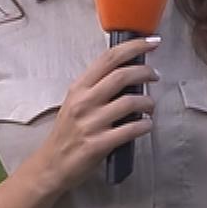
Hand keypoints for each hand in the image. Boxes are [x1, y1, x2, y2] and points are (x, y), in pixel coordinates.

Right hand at [32, 35, 158, 189]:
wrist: (51, 165)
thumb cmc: (67, 134)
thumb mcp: (75, 103)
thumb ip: (97, 88)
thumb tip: (128, 73)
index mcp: (79, 87)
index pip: (109, 58)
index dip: (134, 46)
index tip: (151, 42)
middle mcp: (84, 102)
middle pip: (122, 75)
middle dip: (145, 72)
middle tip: (155, 75)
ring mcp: (91, 123)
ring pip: (130, 102)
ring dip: (148, 102)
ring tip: (150, 106)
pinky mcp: (98, 144)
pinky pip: (131, 129)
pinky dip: (145, 125)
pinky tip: (146, 125)